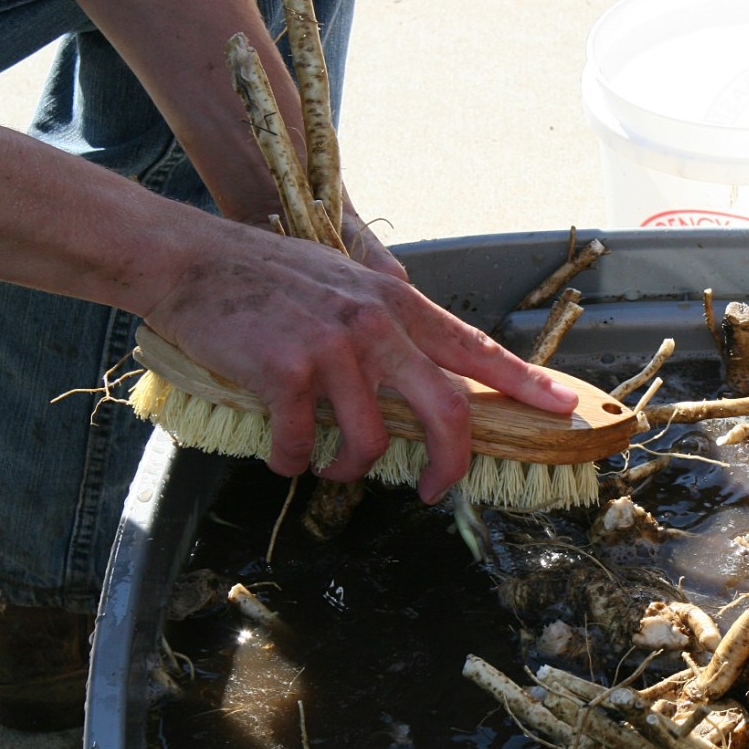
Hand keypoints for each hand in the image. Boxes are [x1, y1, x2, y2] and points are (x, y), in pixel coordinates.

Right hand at [143, 220, 578, 501]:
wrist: (188, 259)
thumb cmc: (262, 275)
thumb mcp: (342, 283)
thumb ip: (385, 322)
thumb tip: (418, 366)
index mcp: (395, 302)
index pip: (474, 349)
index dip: (524, 383)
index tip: (560, 407)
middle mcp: (375, 323)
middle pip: (445, 410)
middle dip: (451, 463)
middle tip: (439, 490)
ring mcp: (333, 347)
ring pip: (371, 441)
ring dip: (349, 470)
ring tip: (327, 467)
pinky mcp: (287, 371)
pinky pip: (304, 445)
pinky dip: (293, 461)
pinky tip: (282, 451)